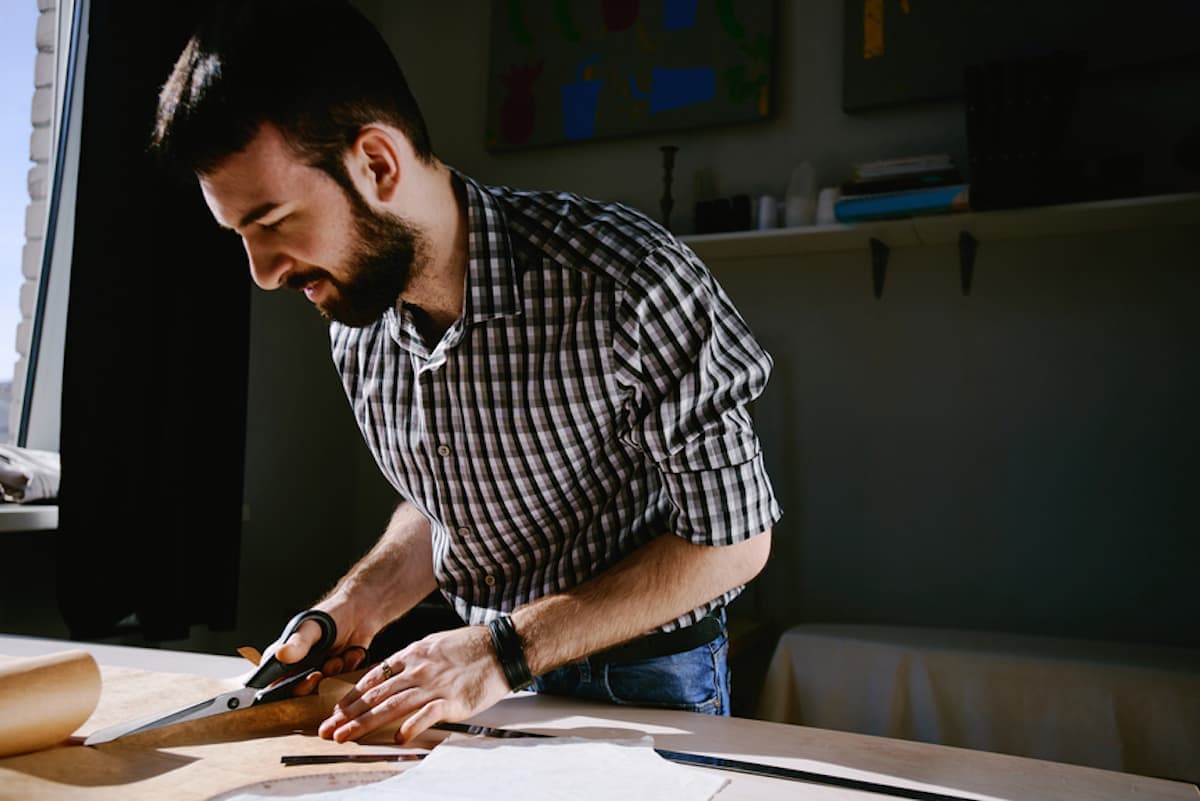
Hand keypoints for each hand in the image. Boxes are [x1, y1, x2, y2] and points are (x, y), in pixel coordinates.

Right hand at [257, 603, 373, 695]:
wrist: (361, 610)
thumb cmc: (332, 614)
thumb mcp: (312, 627)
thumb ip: (298, 642)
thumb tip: (281, 655)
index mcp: (284, 656)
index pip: (273, 683)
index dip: (286, 689)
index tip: (307, 678)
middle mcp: (299, 667)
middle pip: (299, 691)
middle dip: (315, 682)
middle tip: (324, 669)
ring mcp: (319, 671)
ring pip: (323, 688)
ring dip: (334, 672)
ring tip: (340, 655)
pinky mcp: (337, 674)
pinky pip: (342, 682)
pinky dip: (349, 668)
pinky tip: (353, 653)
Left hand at [318, 625, 510, 743]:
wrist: (502, 648)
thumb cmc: (472, 647)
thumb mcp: (435, 644)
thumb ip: (412, 660)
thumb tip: (391, 674)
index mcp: (413, 655)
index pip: (374, 678)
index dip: (352, 697)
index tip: (336, 711)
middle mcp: (418, 670)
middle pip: (375, 695)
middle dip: (348, 714)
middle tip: (328, 729)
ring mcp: (434, 685)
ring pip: (391, 705)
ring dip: (365, 722)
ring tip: (346, 735)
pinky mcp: (452, 700)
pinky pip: (426, 715)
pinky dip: (410, 726)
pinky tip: (396, 737)